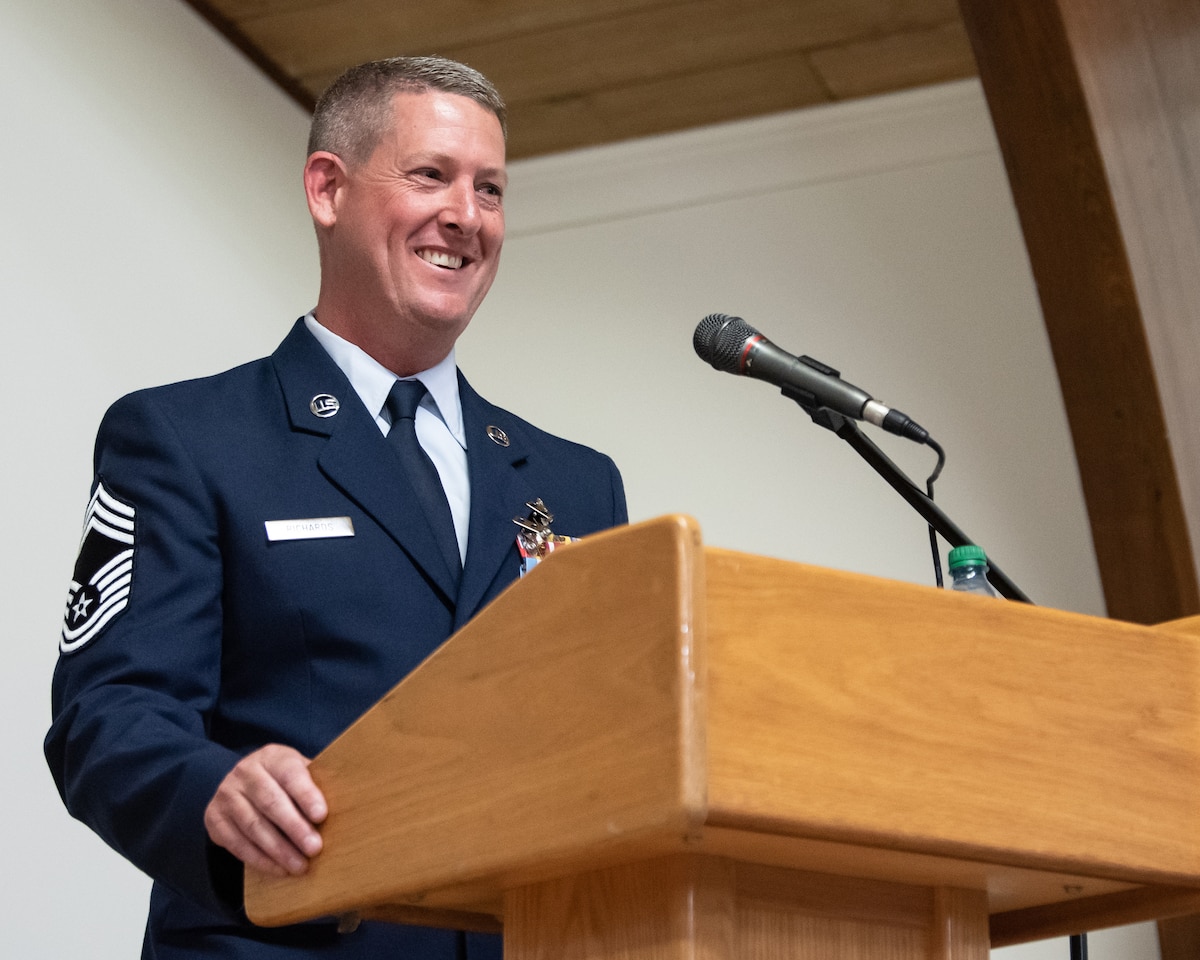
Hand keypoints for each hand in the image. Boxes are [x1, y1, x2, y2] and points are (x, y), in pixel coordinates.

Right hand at [204, 744, 327, 876]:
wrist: (241, 784)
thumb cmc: (283, 781)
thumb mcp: (298, 772)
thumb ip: (316, 783)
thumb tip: (349, 804)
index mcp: (272, 757)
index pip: (290, 774)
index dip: (306, 794)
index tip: (321, 815)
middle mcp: (245, 772)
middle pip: (270, 802)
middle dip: (294, 828)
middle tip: (315, 848)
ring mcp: (226, 795)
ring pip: (253, 826)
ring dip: (279, 850)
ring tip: (300, 866)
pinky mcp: (214, 819)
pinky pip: (238, 844)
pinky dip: (260, 859)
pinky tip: (279, 869)